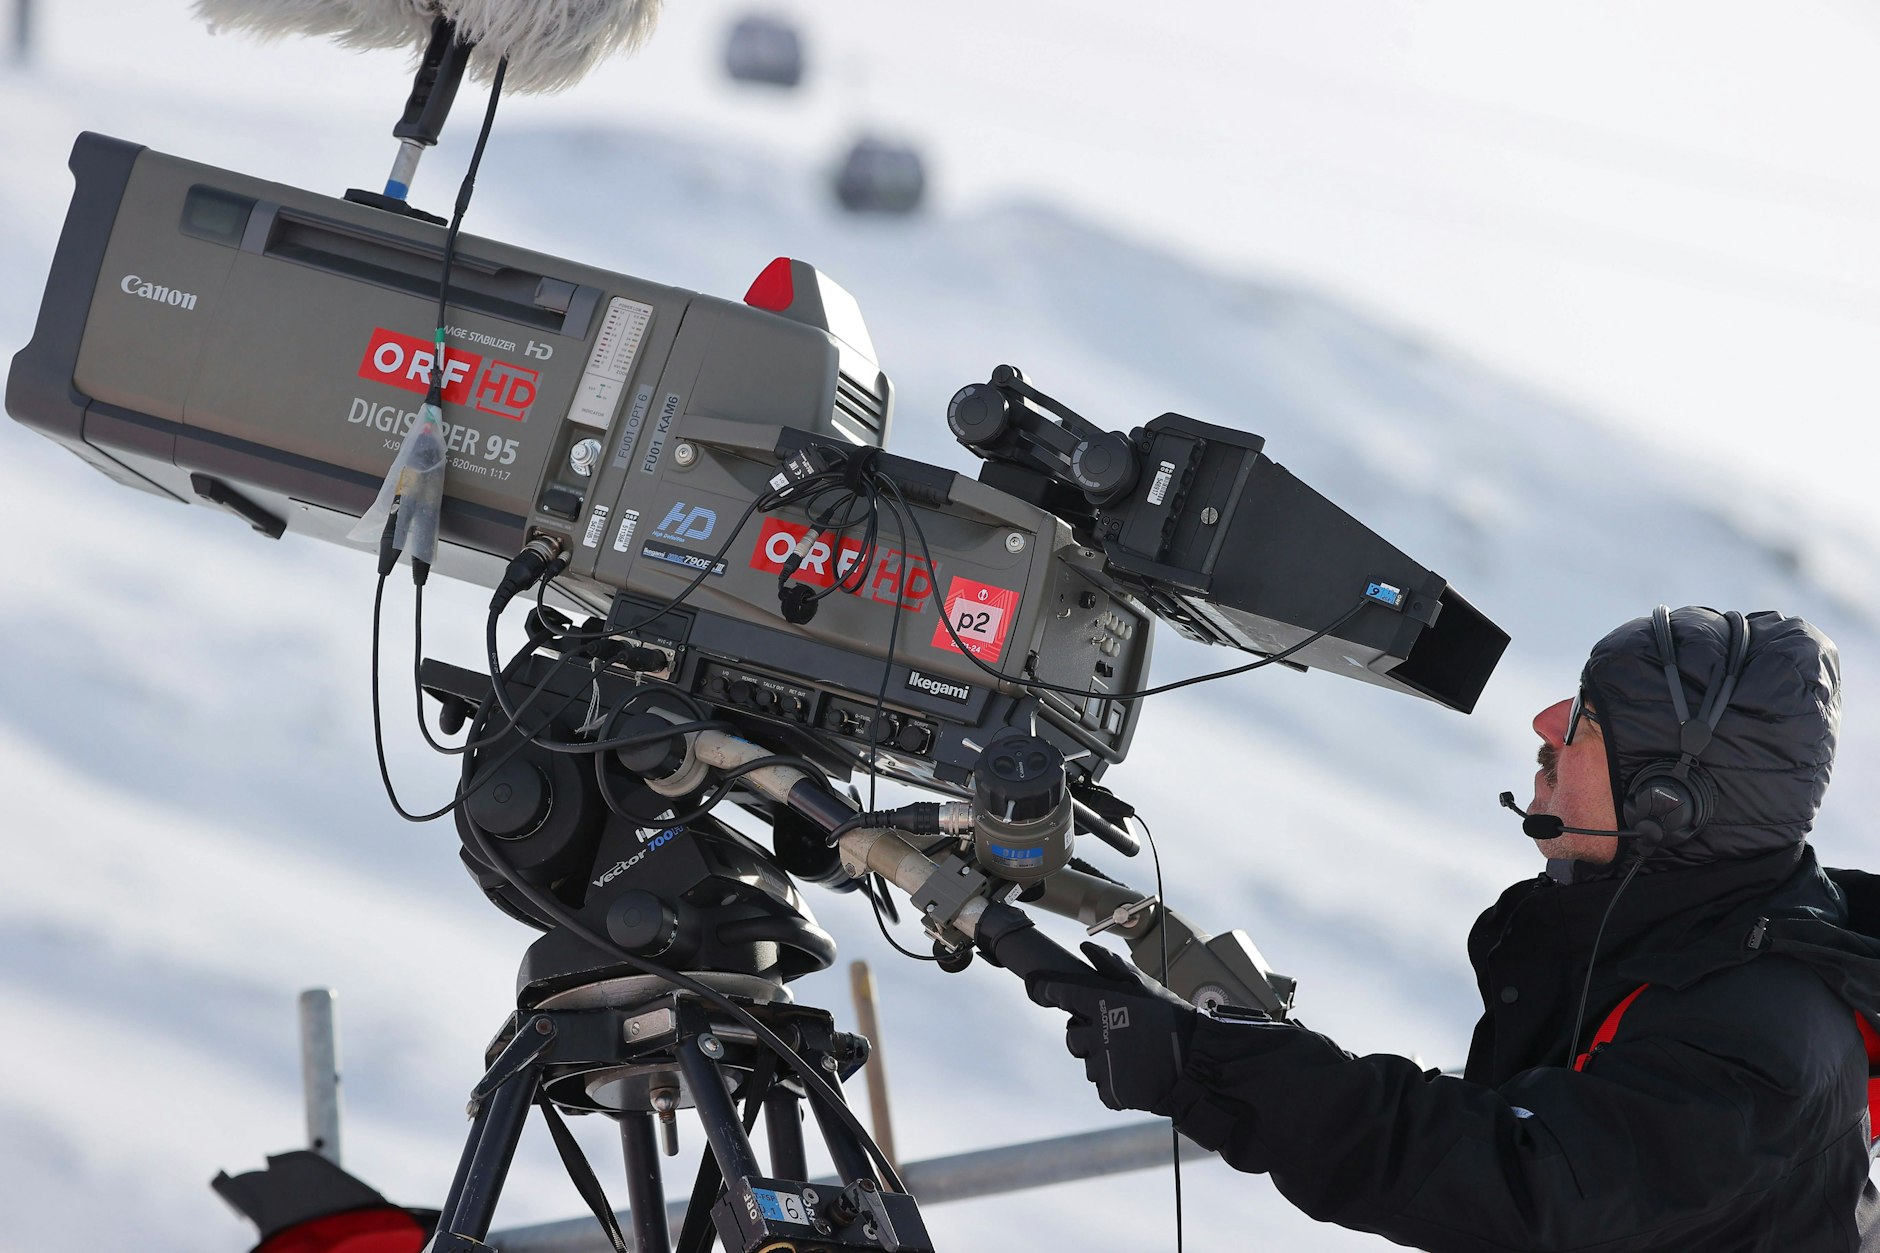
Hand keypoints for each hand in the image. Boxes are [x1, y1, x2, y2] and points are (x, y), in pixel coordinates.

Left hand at [1027, 941, 1198, 1114]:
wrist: (1198, 1063)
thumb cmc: (1173, 1021)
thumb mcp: (1146, 987)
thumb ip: (1112, 967)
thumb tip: (1086, 948)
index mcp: (1104, 1004)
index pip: (1060, 992)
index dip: (1046, 990)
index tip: (1039, 990)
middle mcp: (1099, 1034)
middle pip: (1073, 1036)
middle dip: (1087, 1035)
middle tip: (1116, 1033)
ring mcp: (1105, 1065)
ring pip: (1089, 1063)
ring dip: (1104, 1061)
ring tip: (1133, 1056)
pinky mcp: (1113, 1092)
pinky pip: (1103, 1087)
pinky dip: (1115, 1083)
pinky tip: (1136, 1074)